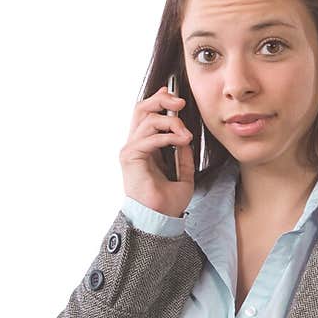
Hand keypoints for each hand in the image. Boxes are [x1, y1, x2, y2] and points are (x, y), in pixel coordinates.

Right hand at [119, 85, 196, 216]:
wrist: (159, 219)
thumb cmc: (167, 202)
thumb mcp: (183, 175)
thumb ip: (184, 156)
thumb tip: (186, 138)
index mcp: (145, 148)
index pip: (147, 114)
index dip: (159, 100)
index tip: (176, 97)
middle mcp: (135, 145)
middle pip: (142, 109)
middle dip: (162, 101)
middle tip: (181, 104)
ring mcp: (131, 150)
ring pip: (147, 120)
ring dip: (171, 123)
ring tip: (186, 135)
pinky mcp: (130, 157)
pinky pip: (149, 138)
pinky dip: (167, 137)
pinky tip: (182, 142)